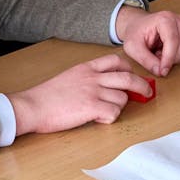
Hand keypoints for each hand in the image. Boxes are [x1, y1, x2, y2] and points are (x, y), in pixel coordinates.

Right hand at [5, 54, 151, 135]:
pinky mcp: (91, 107)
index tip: (132, 75)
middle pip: (128, 77)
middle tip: (147, 93)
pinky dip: (110, 117)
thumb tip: (104, 86)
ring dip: (118, 107)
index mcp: (86, 68)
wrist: (32, 106)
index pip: (116, 60)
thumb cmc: (46, 96)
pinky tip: (99, 119)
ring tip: (103, 112)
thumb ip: (86, 78)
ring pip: (122, 98)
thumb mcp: (69, 77)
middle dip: (142, 86)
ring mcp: (93, 91)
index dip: (128, 68)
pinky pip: (114, 112)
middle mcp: (92, 77)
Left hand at [115, 7, 179, 75]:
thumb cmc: (135, 33)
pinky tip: (168, 53)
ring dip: (176, 59)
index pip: (173, 41)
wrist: (138, 24)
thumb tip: (160, 72)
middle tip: (156, 58)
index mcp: (165, 19)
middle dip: (171, 59)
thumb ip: (146, 60)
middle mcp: (179, 20)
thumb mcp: (133, 48)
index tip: (162, 71)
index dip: (169, 59)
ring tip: (161, 54)